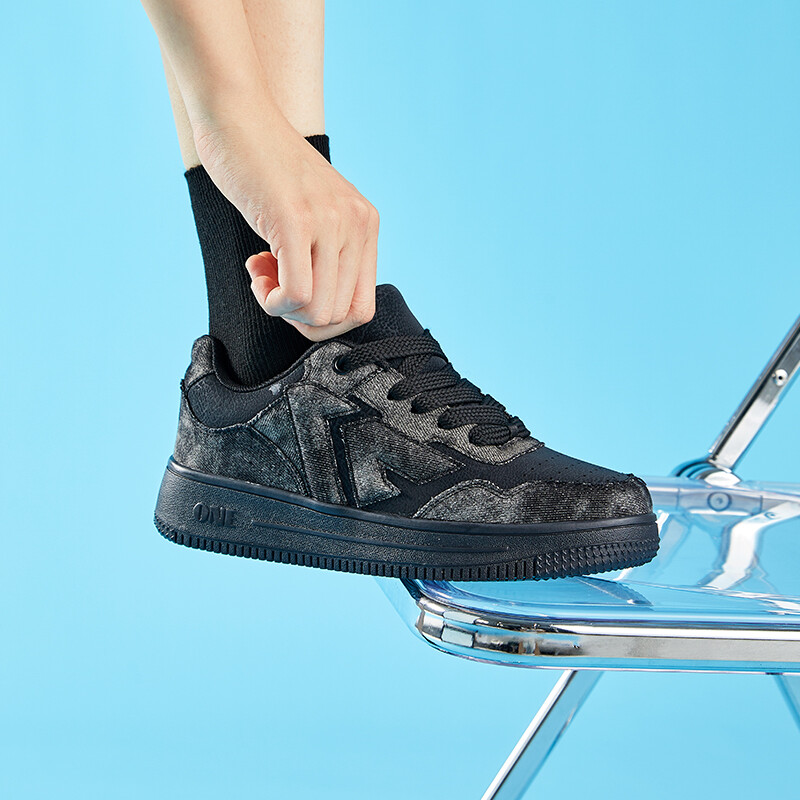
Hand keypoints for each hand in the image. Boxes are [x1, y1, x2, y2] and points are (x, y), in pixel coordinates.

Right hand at [195, 111, 378, 340]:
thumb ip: (326, 254)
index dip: (325, 319)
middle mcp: (356, 224)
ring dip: (281, 307)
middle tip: (273, 283)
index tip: (296, 297)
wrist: (237, 116)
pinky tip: (256, 270)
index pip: (362, 308)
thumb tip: (318, 312)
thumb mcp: (313, 214)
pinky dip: (272, 300)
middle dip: (299, 315)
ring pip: (318, 310)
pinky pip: (296, 295)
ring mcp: (330, 223)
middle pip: (339, 315)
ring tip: (262, 271)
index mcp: (366, 225)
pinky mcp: (296, 222)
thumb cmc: (265, 168)